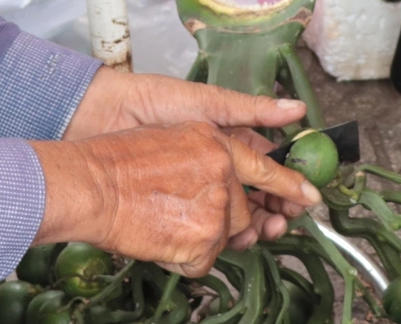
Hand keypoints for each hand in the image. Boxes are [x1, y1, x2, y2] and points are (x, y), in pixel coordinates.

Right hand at [30, 122, 319, 276]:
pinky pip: (206, 261)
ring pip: (227, 236)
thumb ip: (209, 158)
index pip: (266, 167)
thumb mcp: (174, 138)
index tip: (310, 198)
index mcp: (217, 143)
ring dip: (202, 238)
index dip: (290, 186)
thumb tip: (228, 185)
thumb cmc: (118, 161)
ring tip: (168, 221)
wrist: (91, 184)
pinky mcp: (203, 241)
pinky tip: (163, 238)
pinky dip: (185, 258)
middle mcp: (224, 173)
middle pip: (244, 210)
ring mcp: (216, 209)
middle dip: (224, 219)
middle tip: (188, 214)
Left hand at [63, 70, 313, 244]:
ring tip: (263, 231)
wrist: (100, 117)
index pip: (266, 167)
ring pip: (233, 213)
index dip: (287, 184)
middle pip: (255, 195)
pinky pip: (204, 224)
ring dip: (253, 225)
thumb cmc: (151, 101)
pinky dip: (221, 234)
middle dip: (274, 211)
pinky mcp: (174, 205)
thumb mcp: (206, 102)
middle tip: (284, 221)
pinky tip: (230, 238)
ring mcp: (195, 187)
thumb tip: (297, 109)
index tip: (305, 198)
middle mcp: (214, 165)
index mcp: (226, 138)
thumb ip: (251, 109)